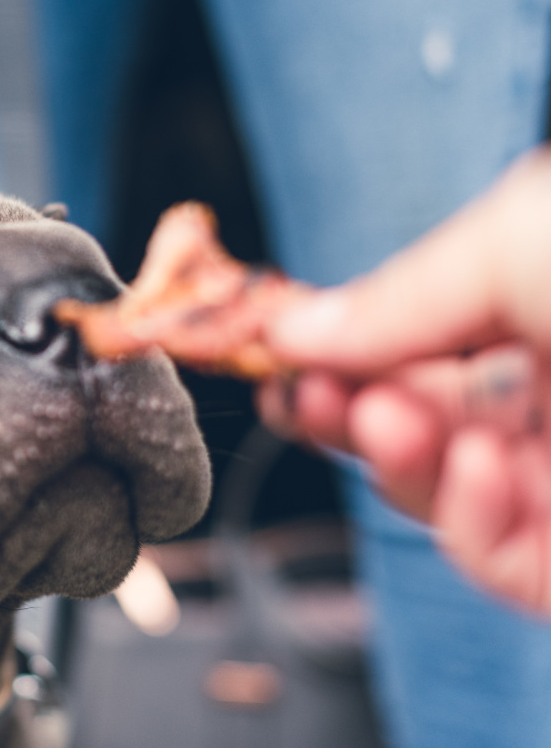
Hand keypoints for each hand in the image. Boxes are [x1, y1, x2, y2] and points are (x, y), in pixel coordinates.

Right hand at [257, 147, 550, 615]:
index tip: (278, 361)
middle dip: (350, 415)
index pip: (414, 349)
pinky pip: (504, 561)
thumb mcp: (513, 242)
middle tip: (310, 397)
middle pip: (415, 429)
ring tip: (394, 418)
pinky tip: (479, 468)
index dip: (336, 359)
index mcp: (541, 307)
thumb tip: (297, 324)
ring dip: (403, 465)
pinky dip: (470, 523)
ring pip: (449, 501)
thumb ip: (396, 297)